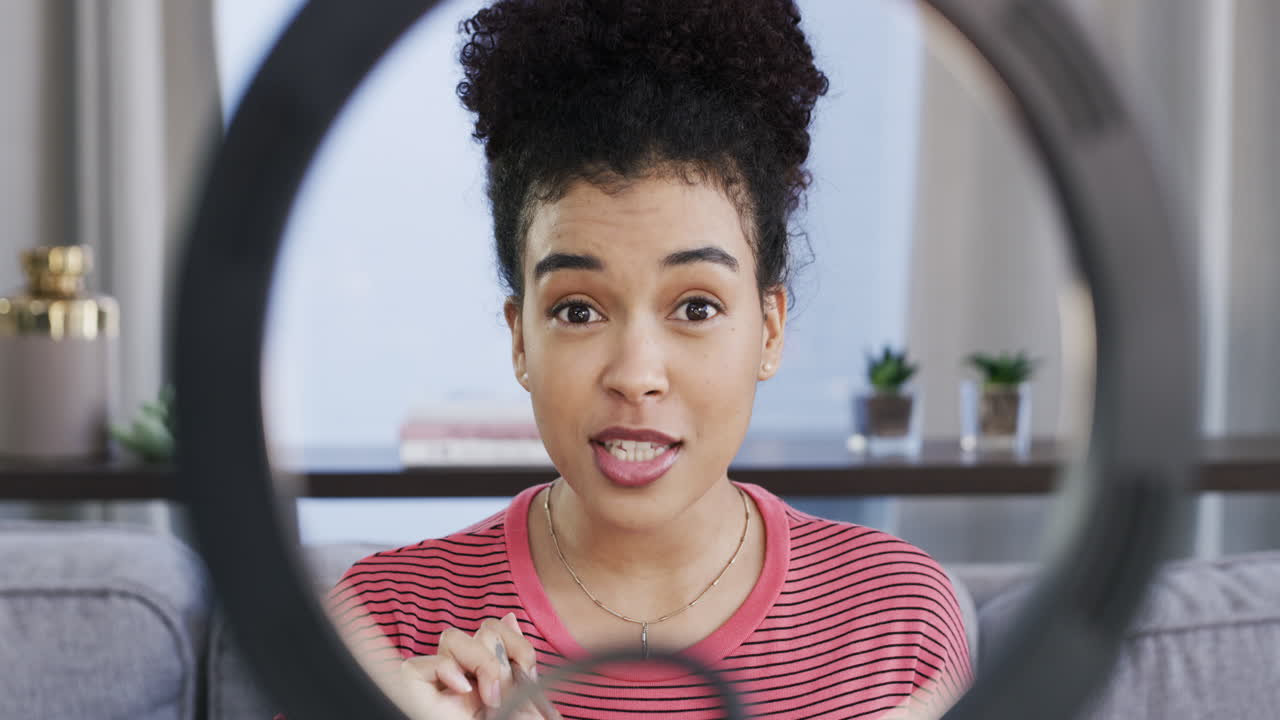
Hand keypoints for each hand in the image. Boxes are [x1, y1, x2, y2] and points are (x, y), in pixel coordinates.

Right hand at [394, 613, 544, 719]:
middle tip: (507, 688)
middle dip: (500, 652)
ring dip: (478, 660)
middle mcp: (464, 678)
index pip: (497, 632)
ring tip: (490, 695)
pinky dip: (444, 670)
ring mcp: (438, 685)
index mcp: (491, 679)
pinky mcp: (411, 691)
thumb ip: (518, 667)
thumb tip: (510, 617)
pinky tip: (462, 692)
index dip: (516, 640)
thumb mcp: (519, 705)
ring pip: (451, 637)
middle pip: (479, 629)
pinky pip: (418, 663)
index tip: (529, 669)